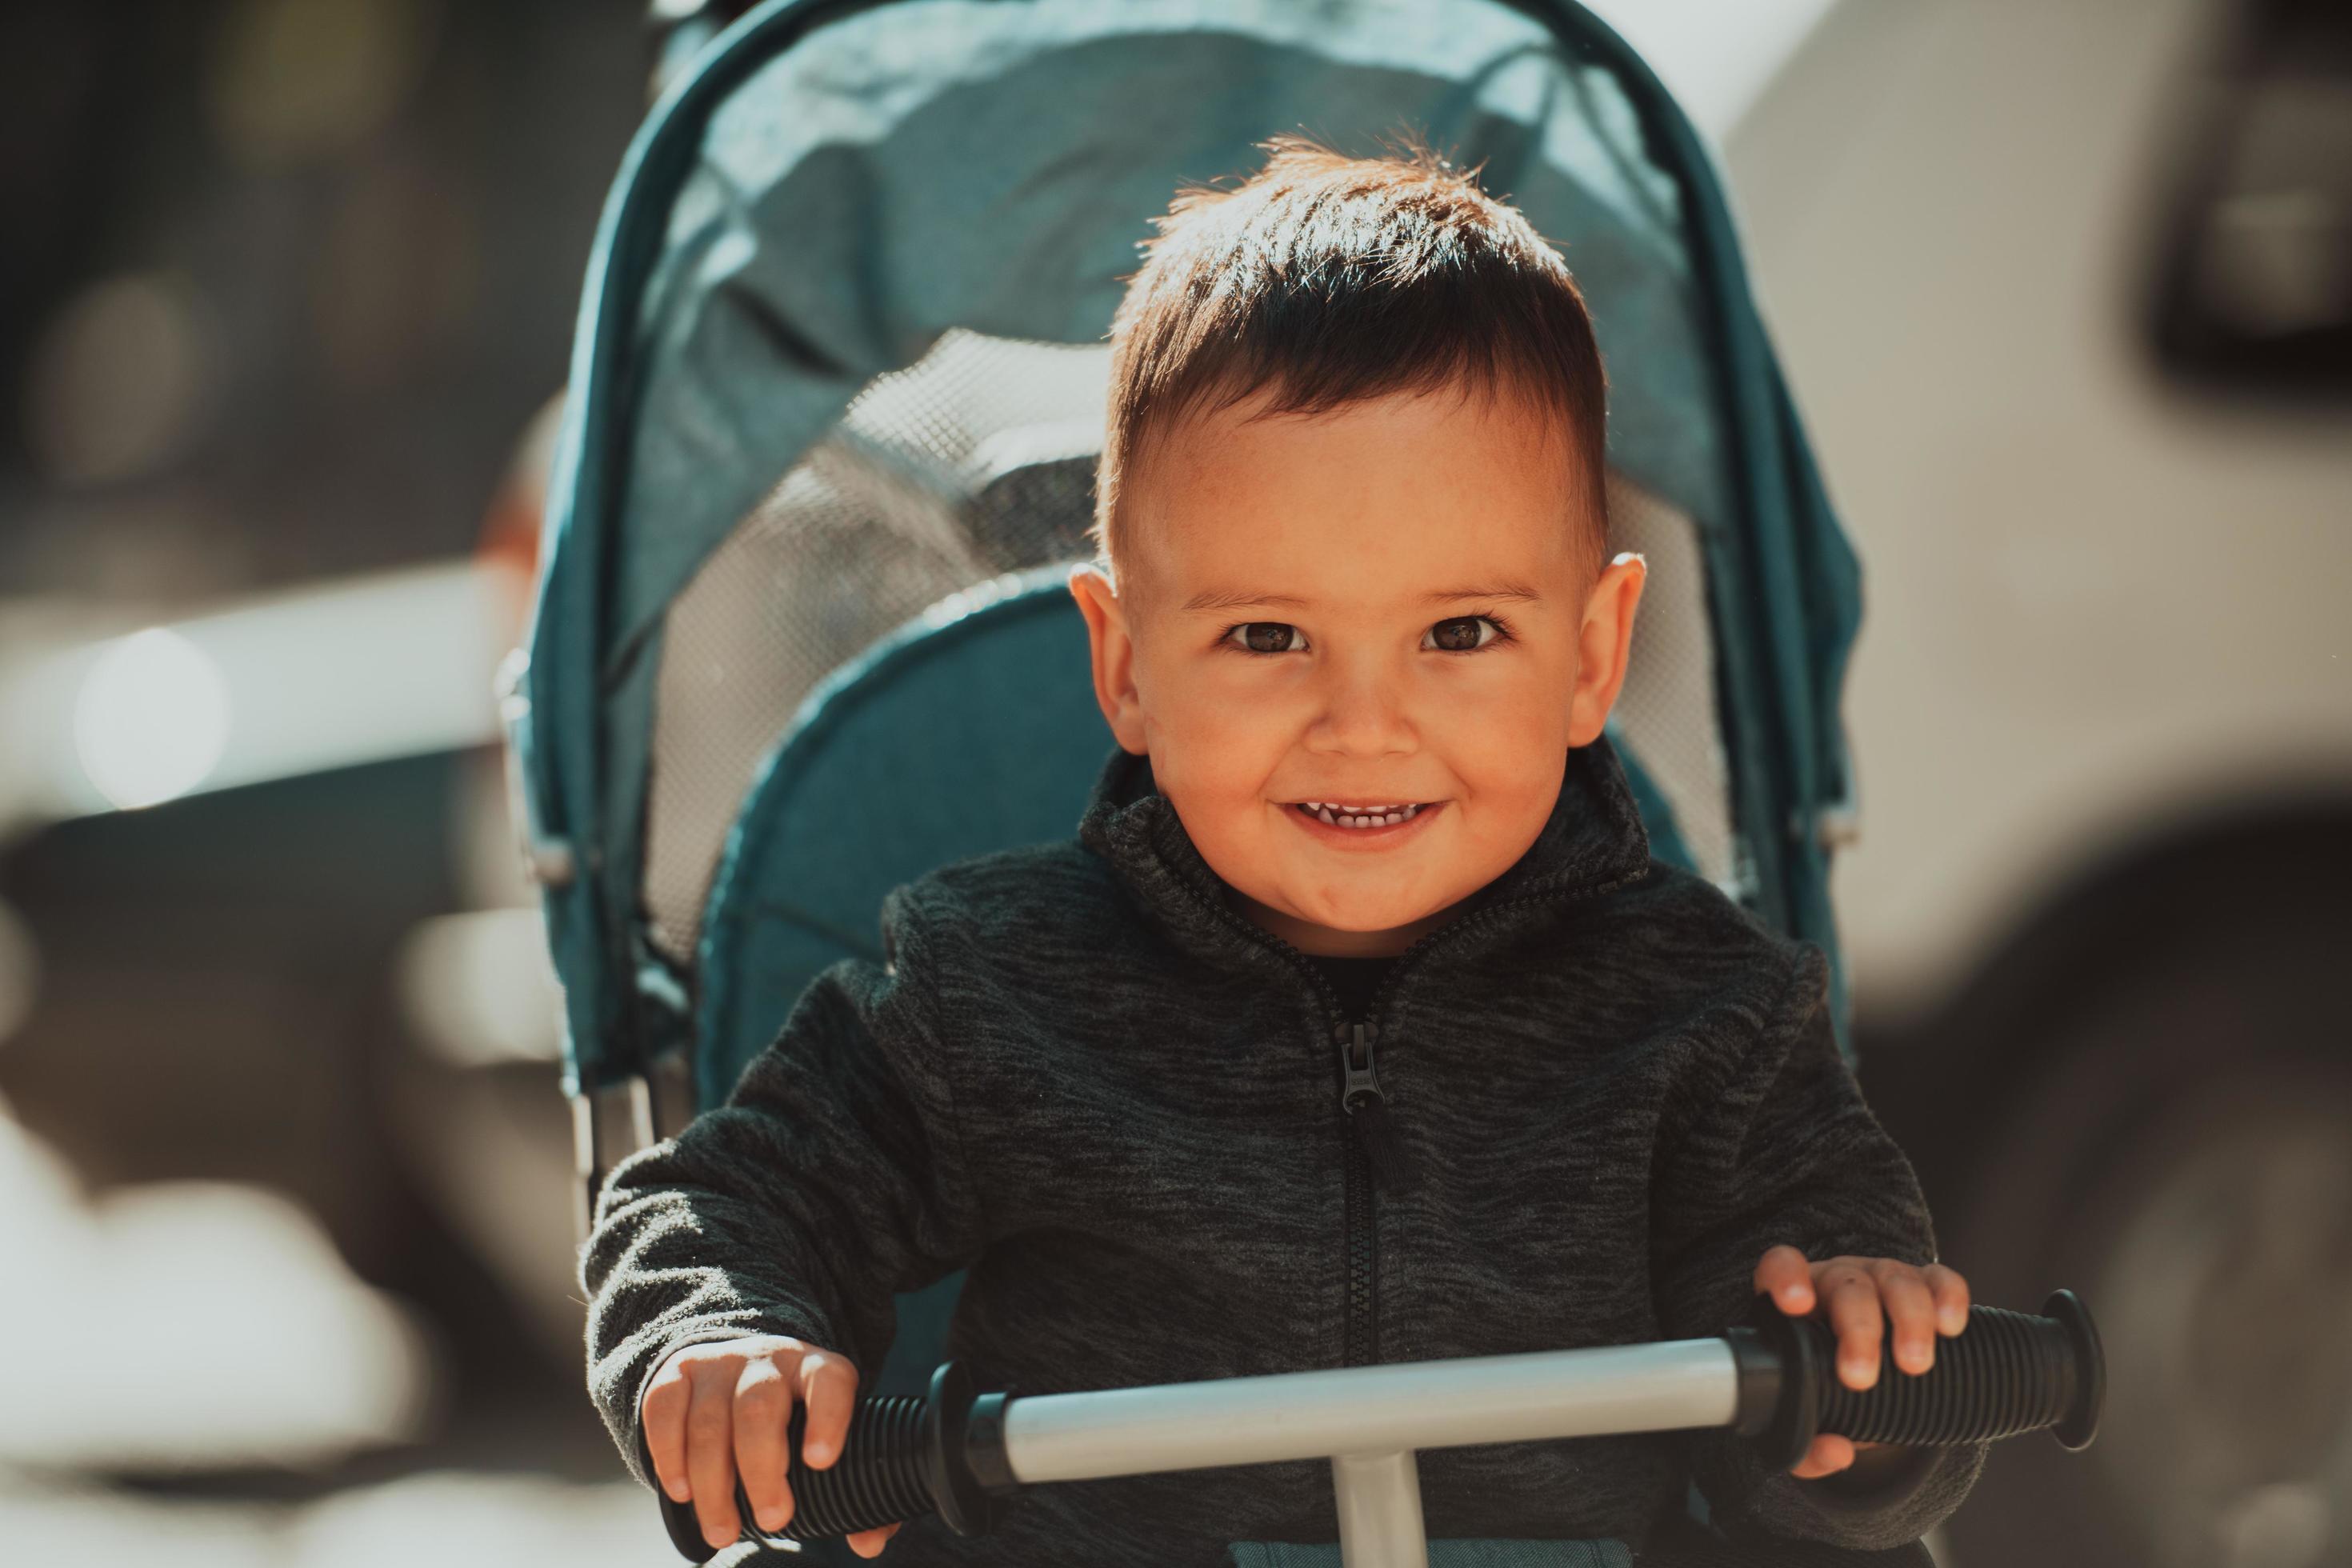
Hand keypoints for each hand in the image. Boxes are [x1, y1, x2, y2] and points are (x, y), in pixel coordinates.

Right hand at [640, 1334, 904, 1555]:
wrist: (743, 1371)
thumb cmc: (798, 1421)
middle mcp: (770, 1360)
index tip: (821, 1462)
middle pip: (759, 1407)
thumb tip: (869, 1542)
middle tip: (772, 1521)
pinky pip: (664, 1409)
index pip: (830, 1382)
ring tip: (723, 1531)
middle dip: (762, 1470)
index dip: (828, 1417)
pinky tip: (682, 1492)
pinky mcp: (678, 1374)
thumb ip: (857, 1489)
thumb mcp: (831, 1439)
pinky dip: (669, 1456)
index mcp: (819, 1370)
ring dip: (713, 1484)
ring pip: (710, 1420)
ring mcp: (720, 1364)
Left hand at [1752, 1245, 1971, 1479]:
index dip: (1787, 1279)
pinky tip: (1951, 1326)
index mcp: (1796, 1304)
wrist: (1865, 1390)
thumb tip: (1836, 1452)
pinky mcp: (1925, 1287)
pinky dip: (1948, 1297)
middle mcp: (1837, 1282)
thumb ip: (1807, 1449)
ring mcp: (1882, 1280)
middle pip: (1847, 1286)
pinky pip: (1939, 1280)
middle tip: (1860, 1377)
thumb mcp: (1806, 1428)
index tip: (1796, 1305)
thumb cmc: (1824, 1398)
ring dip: (1908, 1320)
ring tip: (1914, 1365)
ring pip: (1896, 1280)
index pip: (1782, 1268)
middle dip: (1857, 1329)